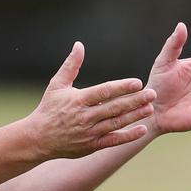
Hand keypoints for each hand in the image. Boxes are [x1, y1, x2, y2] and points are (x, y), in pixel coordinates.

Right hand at [29, 42, 156, 157]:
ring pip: (116, 123)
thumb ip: (71, 65)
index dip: (121, 87)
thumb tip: (79, 45)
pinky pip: (113, 141)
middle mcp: (85, 117)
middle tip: (152, 94)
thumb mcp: (57, 85)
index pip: (104, 92)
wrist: (37, 139)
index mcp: (78, 100)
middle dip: (134, 101)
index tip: (137, 82)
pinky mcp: (91, 146)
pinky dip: (128, 136)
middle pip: (114, 107)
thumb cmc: (49, 108)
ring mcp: (89, 133)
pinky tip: (142, 129)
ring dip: (134, 116)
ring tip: (150, 108)